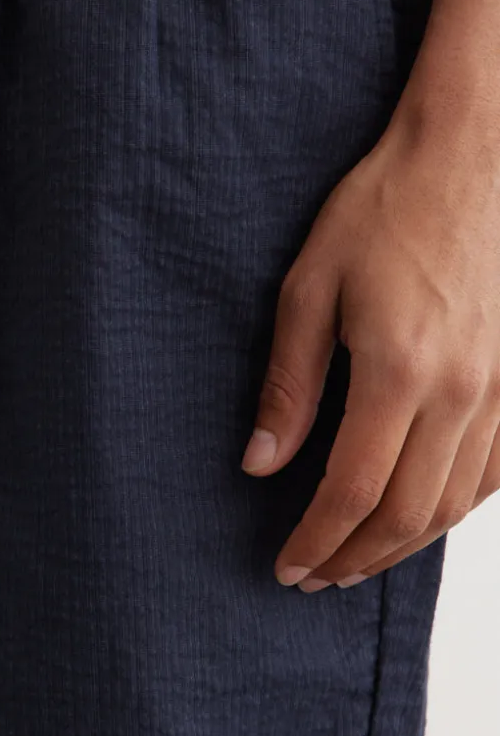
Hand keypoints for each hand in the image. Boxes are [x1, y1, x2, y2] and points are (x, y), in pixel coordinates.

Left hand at [241, 107, 499, 590]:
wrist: (472, 156)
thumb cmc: (383, 210)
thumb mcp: (308, 288)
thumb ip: (288, 385)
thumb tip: (260, 463)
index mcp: (399, 371)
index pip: (353, 492)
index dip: (316, 541)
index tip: (285, 568)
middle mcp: (462, 394)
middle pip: (408, 514)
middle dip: (354, 557)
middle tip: (312, 578)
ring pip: (456, 504)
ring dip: (403, 546)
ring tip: (356, 561)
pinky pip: (494, 474)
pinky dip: (454, 510)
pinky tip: (421, 518)